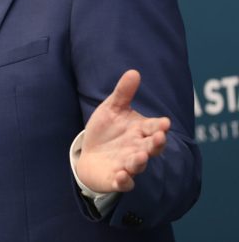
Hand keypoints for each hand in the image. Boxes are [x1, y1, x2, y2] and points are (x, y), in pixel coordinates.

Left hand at [76, 70, 169, 193]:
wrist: (90, 155)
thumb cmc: (106, 130)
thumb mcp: (112, 109)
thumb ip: (123, 93)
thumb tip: (134, 71)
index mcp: (140, 131)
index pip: (153, 127)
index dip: (159, 126)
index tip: (164, 122)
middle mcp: (138, 148)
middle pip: (151, 147)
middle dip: (156, 143)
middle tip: (159, 137)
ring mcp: (128, 165)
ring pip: (138, 165)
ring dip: (140, 161)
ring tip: (140, 155)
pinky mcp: (117, 179)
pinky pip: (123, 182)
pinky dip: (124, 180)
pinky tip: (121, 175)